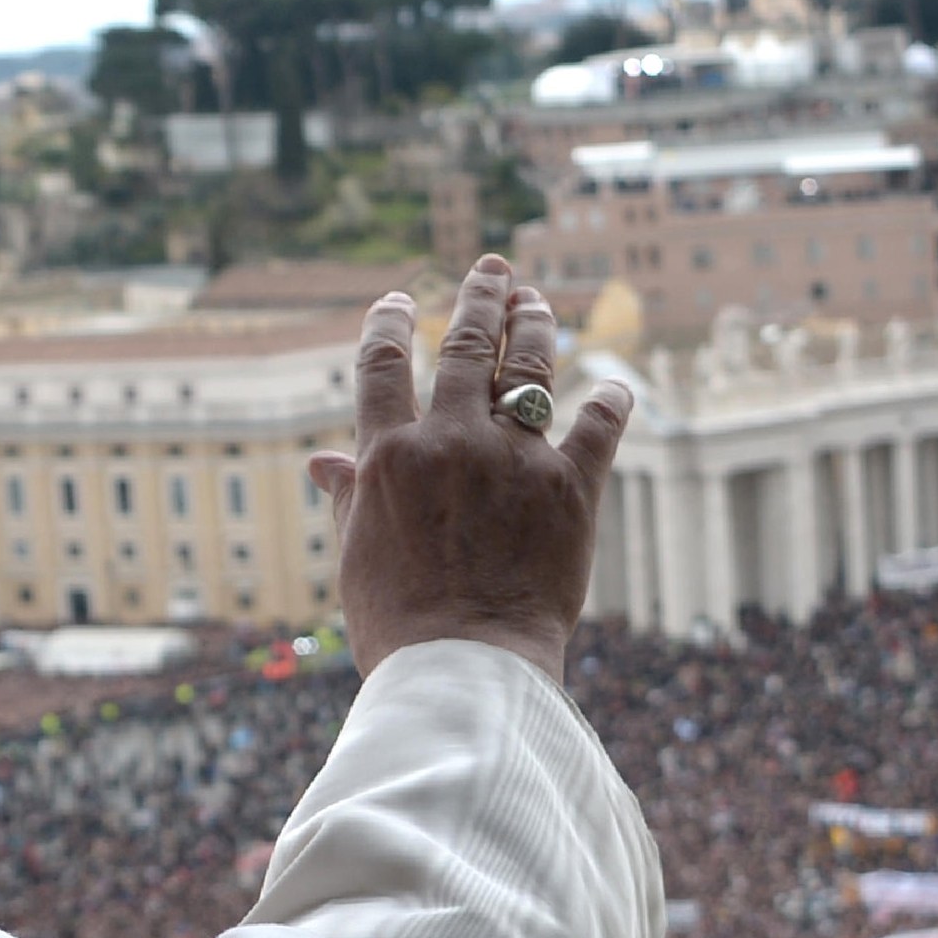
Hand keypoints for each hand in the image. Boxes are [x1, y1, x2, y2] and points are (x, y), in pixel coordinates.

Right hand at [307, 254, 628, 686]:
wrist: (464, 667)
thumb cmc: (396, 624)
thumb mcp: (356, 558)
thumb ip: (348, 498)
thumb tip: (321, 460)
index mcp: (389, 456)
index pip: (382, 365)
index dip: (388, 323)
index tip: (397, 300)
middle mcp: (452, 440)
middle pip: (466, 344)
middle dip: (480, 297)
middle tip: (492, 270)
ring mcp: (515, 458)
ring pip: (529, 366)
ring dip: (535, 325)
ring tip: (535, 302)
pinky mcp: (572, 488)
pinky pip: (599, 428)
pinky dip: (610, 402)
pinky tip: (616, 386)